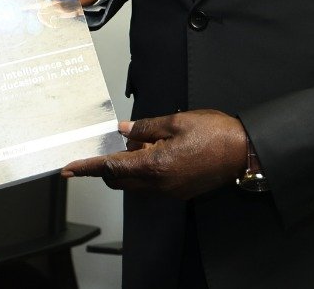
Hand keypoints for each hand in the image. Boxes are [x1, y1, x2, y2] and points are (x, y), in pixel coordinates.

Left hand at [62, 111, 247, 199]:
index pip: (111, 168)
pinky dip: (145, 170)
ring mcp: (170, 191)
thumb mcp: (176, 121)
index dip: (87, 168)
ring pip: (135, 183)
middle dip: (109, 165)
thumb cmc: (215, 134)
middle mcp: (159, 184)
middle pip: (120, 179)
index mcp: (155, 165)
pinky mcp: (179, 192)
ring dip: (129, 166)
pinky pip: (151, 184)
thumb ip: (146, 127)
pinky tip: (155, 151)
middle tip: (111, 145)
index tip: (69, 169)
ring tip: (142, 142)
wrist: (244, 151)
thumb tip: (125, 130)